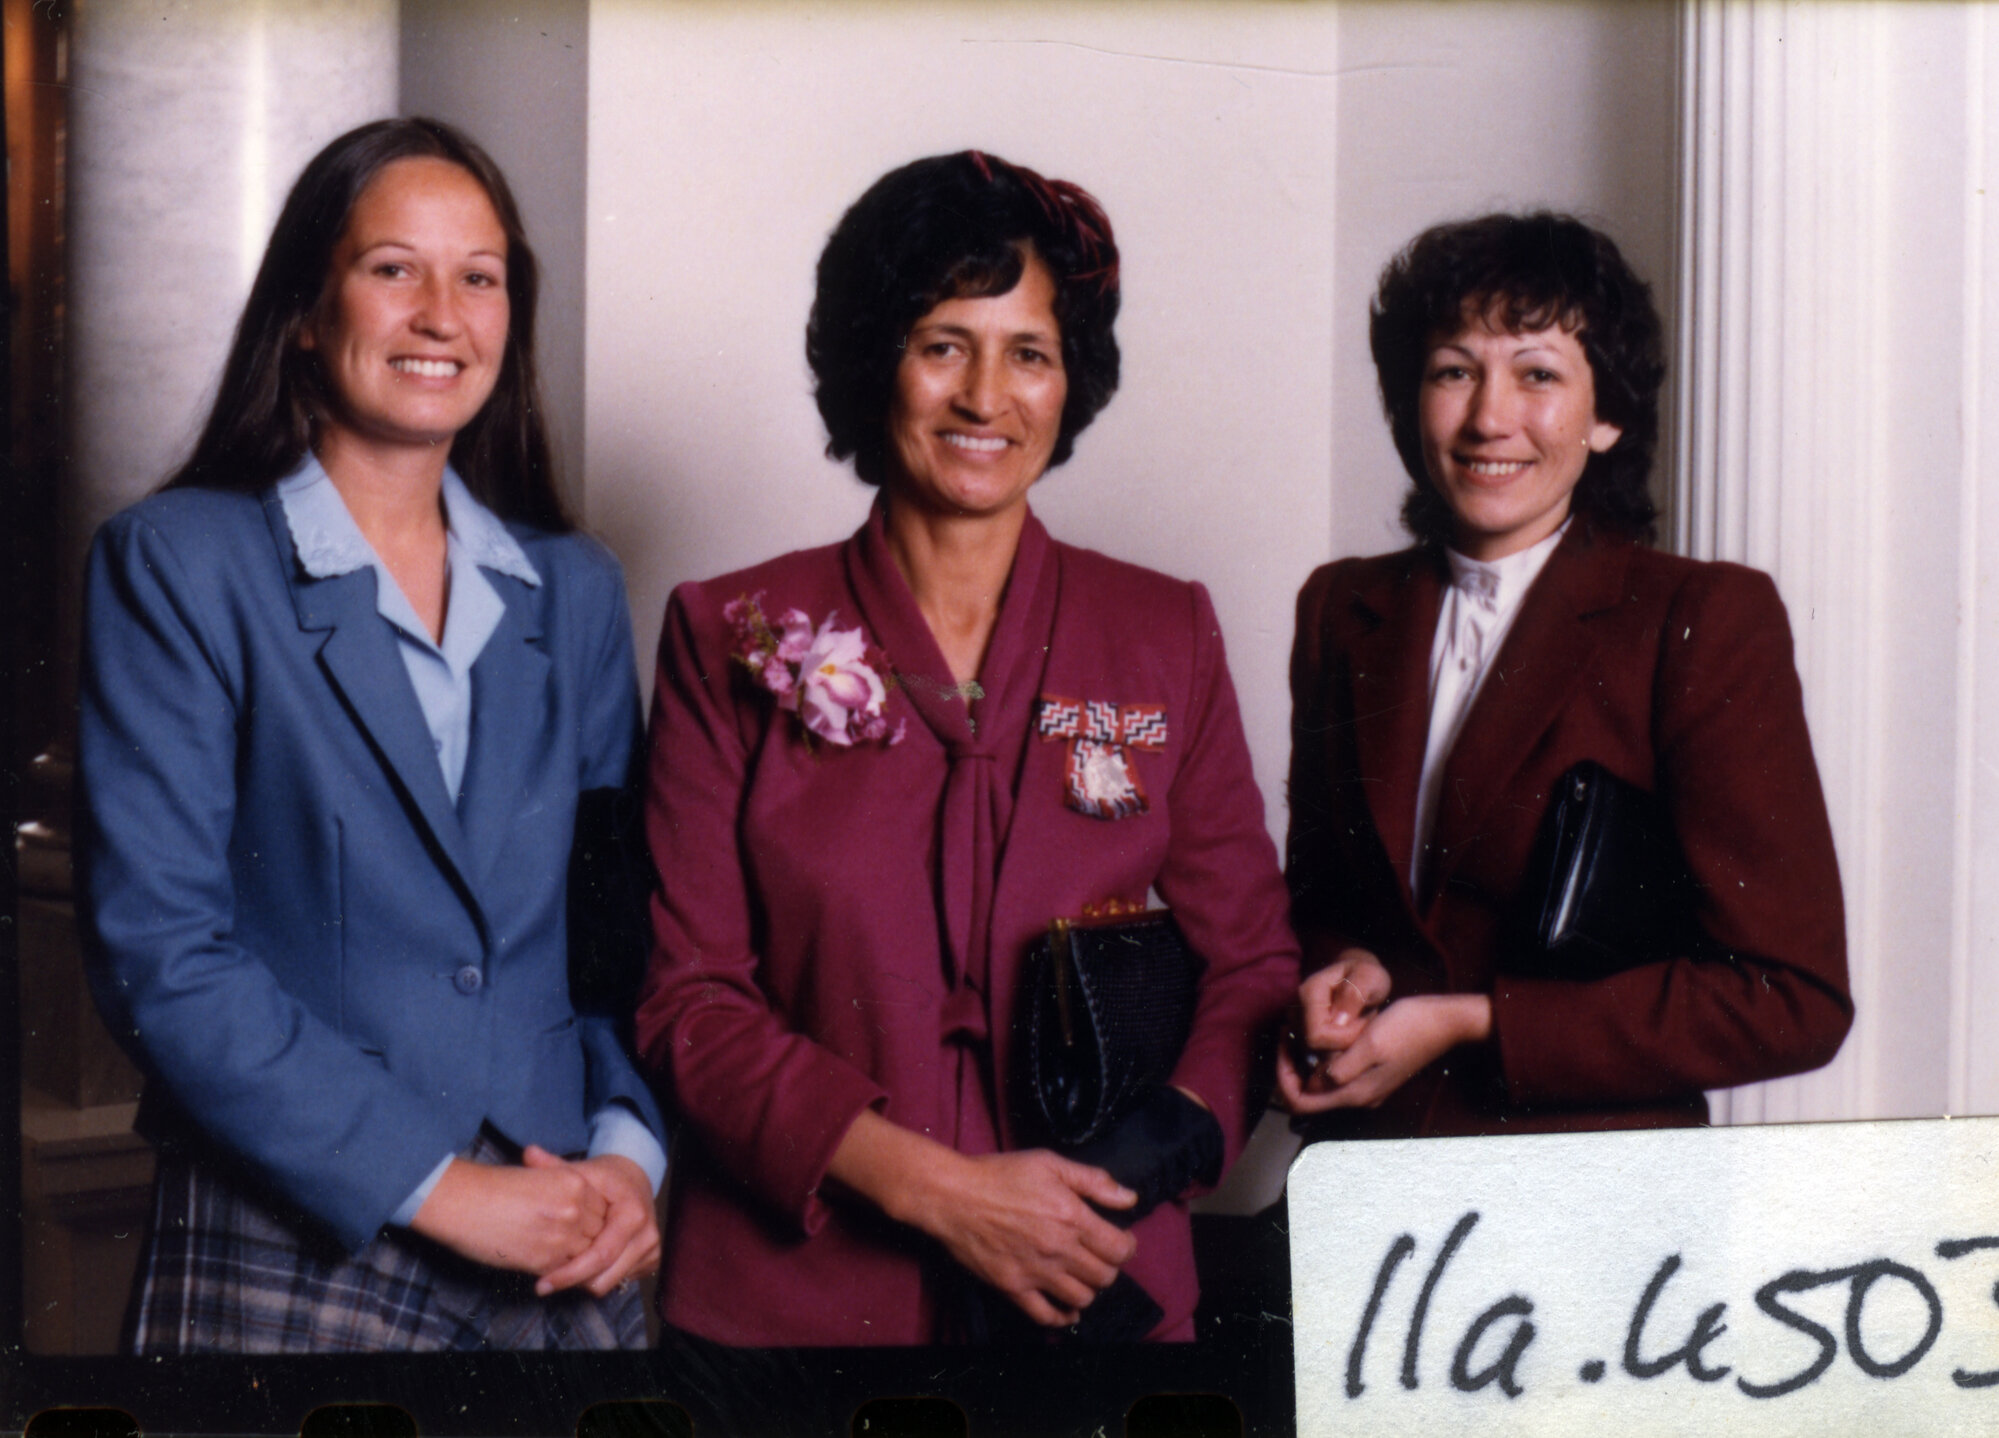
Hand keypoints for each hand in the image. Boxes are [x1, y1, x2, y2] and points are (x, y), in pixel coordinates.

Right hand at [407, 1154, 608, 1275]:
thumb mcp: (538, 1178)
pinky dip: (561, 1276)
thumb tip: (576, 1215)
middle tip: (580, 1252)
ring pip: (585, 1256)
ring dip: (578, 1262)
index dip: (594, 1222)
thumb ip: (563, 1194)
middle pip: (599, 1233)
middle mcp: (574, 1208)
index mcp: (574, 1182)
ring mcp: (562, 1235)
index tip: (585, 1229)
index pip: (603, 1209)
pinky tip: (550, 1275)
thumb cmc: (492, 1187)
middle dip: (590, 1242)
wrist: (461, 1200)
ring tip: (569, 1267)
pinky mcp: (544, 1260)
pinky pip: (565, 1273)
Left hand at [525, 1147, 660, 1297]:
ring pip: (611, 1283)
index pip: (599, 1255)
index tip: (541, 1283)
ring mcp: (652, 1249)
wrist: (634, 1179)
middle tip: (545, 1283)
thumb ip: (553, 1166)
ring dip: (585, 1282)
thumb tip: (528, 1152)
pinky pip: (620, 1281)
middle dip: (573, 1282)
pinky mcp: (651, 1260)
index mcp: (632, 1213)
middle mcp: (648, 1234)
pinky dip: (599, 1278)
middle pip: (605, 1276)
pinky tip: (582, 1267)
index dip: (569, 1273)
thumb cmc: (603, 1178)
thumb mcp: (580, 1172)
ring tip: (561, 1273)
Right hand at [825, 1109, 1138, 1327]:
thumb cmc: (1000, 1174)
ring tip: (1080, 1275)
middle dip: (1108, 1267)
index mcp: (1072, 1217)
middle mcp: (1058, 1249)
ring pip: (1082, 1298)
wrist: (953, 1195)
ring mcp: (1035, 1272)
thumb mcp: (1050, 1163)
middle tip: (1097, 1255)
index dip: (1127, 1246)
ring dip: (1088, 1289)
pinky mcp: (1013, 1287)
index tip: (1119, 1240)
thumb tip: (1130, 1198)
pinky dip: (1062, 1317)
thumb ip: (1094, 1181)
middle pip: (1105, 1276)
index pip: (1120, 1249)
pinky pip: (1046, 1316)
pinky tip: (1066, 1309)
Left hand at [1287, 993, 1493, 1111]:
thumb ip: (1341, 1068)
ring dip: (1305, 1061)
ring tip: (1301, 1031)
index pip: (1300, 1102)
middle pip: (1308, 1095)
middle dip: (1290, 1067)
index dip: (1283, 1076)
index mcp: (1355, 1092)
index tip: (1283, 1045)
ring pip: (1320, 1085)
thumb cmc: (1409, 1027)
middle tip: (1288, 1033)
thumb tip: (1314, 1082)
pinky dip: (1321, 1059)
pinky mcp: (1371, 1076)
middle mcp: (1358, 1096)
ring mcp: (1365, 1088)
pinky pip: (1335, 1075)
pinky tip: (1322, 1036)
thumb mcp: (1370, 1043)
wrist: (1442, 1023)